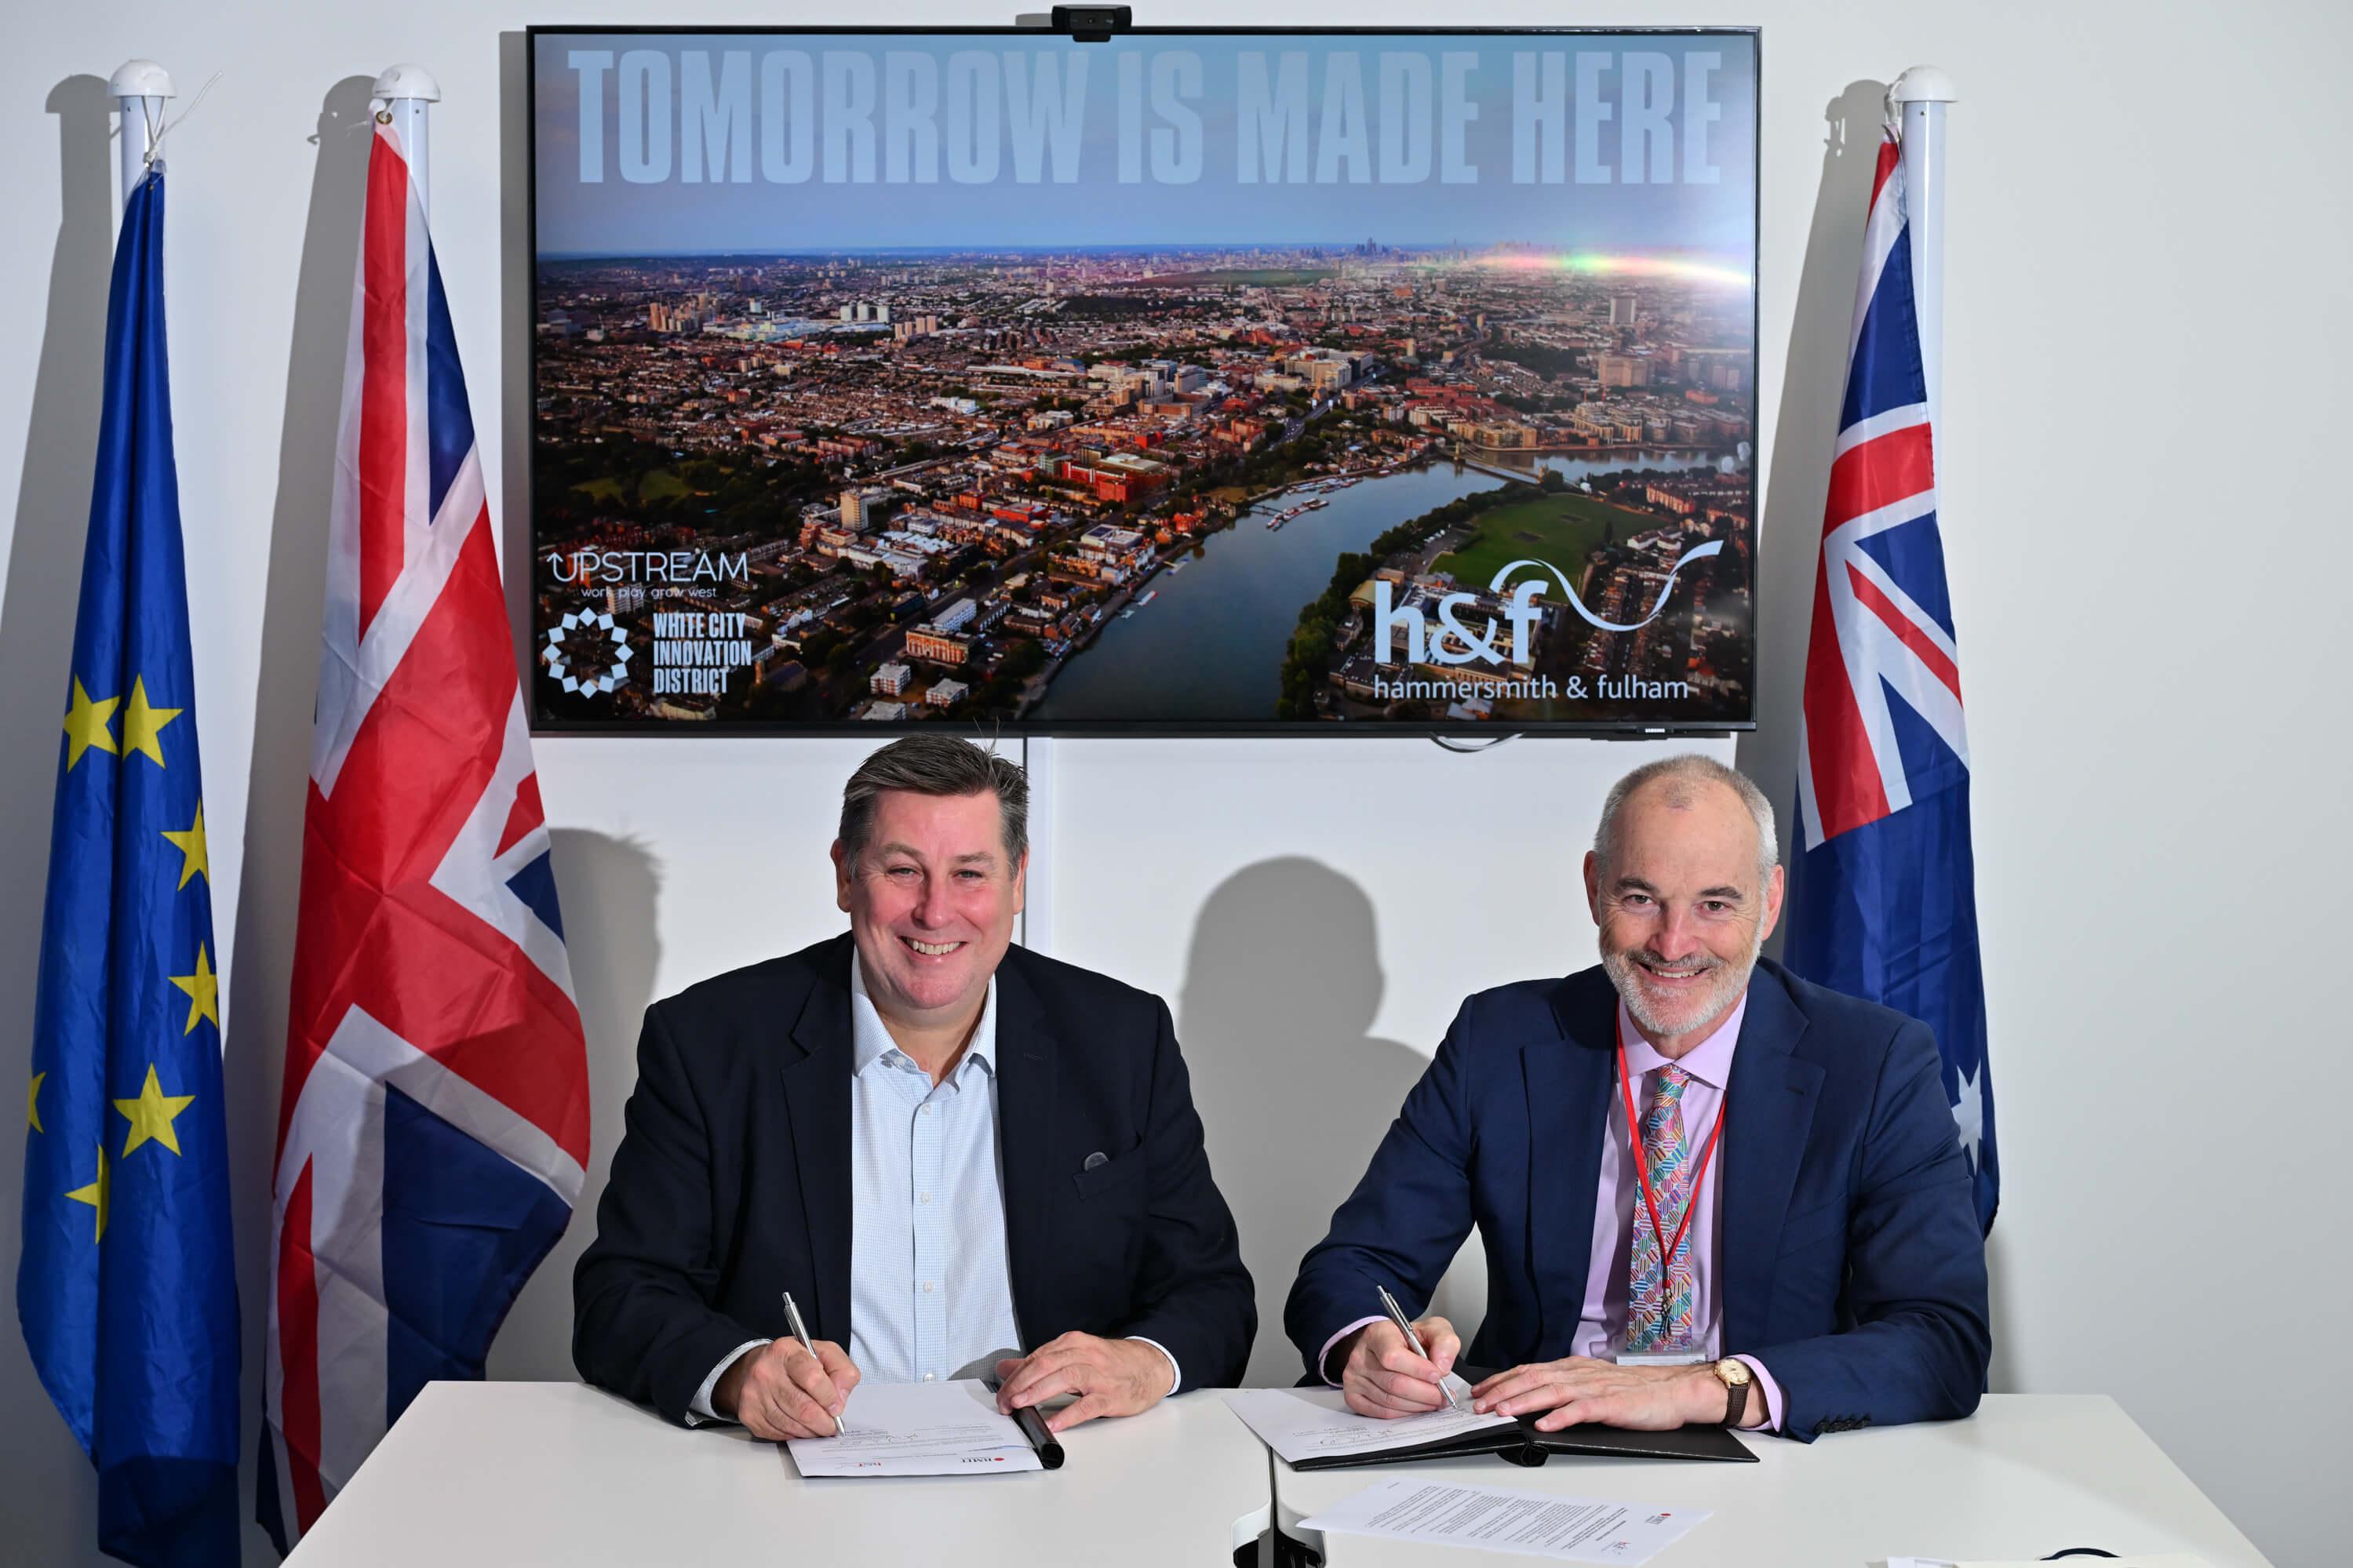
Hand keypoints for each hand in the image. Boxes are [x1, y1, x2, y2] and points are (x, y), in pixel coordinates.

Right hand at [716, 1338, 859, 1439]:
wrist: (755, 1367)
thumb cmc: (793, 1361)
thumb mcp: (823, 1353)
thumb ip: (841, 1370)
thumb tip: (840, 1399)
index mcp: (787, 1351)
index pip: (812, 1377)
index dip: (829, 1397)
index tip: (836, 1407)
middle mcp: (766, 1372)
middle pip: (803, 1407)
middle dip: (823, 1422)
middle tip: (832, 1426)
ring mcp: (754, 1394)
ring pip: (791, 1425)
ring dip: (810, 1431)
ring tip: (818, 1426)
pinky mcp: (749, 1414)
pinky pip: (778, 1434)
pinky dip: (794, 1434)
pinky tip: (799, 1425)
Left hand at [994, 1333, 1170, 1432]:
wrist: (1150, 1367)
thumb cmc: (1111, 1363)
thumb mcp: (1075, 1356)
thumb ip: (1039, 1363)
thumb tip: (1005, 1368)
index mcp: (1074, 1343)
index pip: (1037, 1357)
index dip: (1015, 1376)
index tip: (1001, 1393)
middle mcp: (1085, 1355)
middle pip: (1046, 1364)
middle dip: (1020, 1383)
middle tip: (1005, 1402)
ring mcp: (1100, 1375)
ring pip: (1064, 1378)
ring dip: (1038, 1392)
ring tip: (1020, 1405)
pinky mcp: (1111, 1396)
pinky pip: (1087, 1405)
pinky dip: (1067, 1414)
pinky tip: (1053, 1423)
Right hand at [1335, 1315, 1459, 1419]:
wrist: (1385, 1347)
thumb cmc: (1408, 1340)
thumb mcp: (1432, 1329)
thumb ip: (1444, 1341)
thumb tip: (1442, 1366)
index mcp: (1379, 1334)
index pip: (1394, 1356)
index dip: (1418, 1370)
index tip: (1438, 1375)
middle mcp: (1361, 1355)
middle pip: (1394, 1383)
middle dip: (1425, 1393)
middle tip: (1443, 1396)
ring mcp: (1354, 1377)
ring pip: (1390, 1401)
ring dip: (1418, 1406)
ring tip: (1434, 1401)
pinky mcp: (1353, 1395)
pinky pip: (1382, 1413)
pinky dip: (1404, 1413)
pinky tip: (1416, 1406)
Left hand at [1470, 1357, 1718, 1431]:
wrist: (1672, 1390)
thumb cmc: (1635, 1390)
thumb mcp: (1594, 1382)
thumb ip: (1567, 1386)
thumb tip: (1536, 1396)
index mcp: (1573, 1367)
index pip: (1529, 1370)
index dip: (1502, 1379)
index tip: (1480, 1390)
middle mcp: (1579, 1373)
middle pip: (1533, 1378)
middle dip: (1502, 1391)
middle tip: (1478, 1404)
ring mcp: (1594, 1388)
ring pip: (1551, 1391)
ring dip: (1523, 1402)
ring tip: (1501, 1412)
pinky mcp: (1610, 1405)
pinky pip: (1580, 1410)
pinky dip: (1560, 1417)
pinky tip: (1544, 1425)